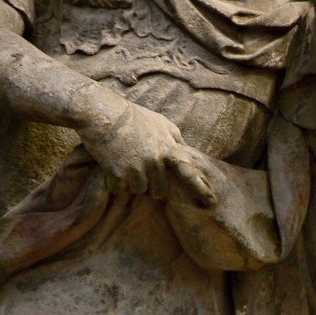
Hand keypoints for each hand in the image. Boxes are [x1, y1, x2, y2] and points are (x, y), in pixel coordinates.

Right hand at [82, 100, 215, 206]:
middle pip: (160, 190)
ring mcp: (137, 167)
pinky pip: (119, 189)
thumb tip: (186, 150)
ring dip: (132, 184)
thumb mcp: (161, 122)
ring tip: (125, 166)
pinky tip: (111, 170)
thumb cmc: (133, 116)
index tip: (212, 201)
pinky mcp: (117, 172)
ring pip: (139, 190)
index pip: (189, 173)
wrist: (103, 112)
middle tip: (144, 178)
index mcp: (168, 149)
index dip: (201, 188)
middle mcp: (155, 161)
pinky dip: (115, 184)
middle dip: (153, 189)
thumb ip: (175, 138)